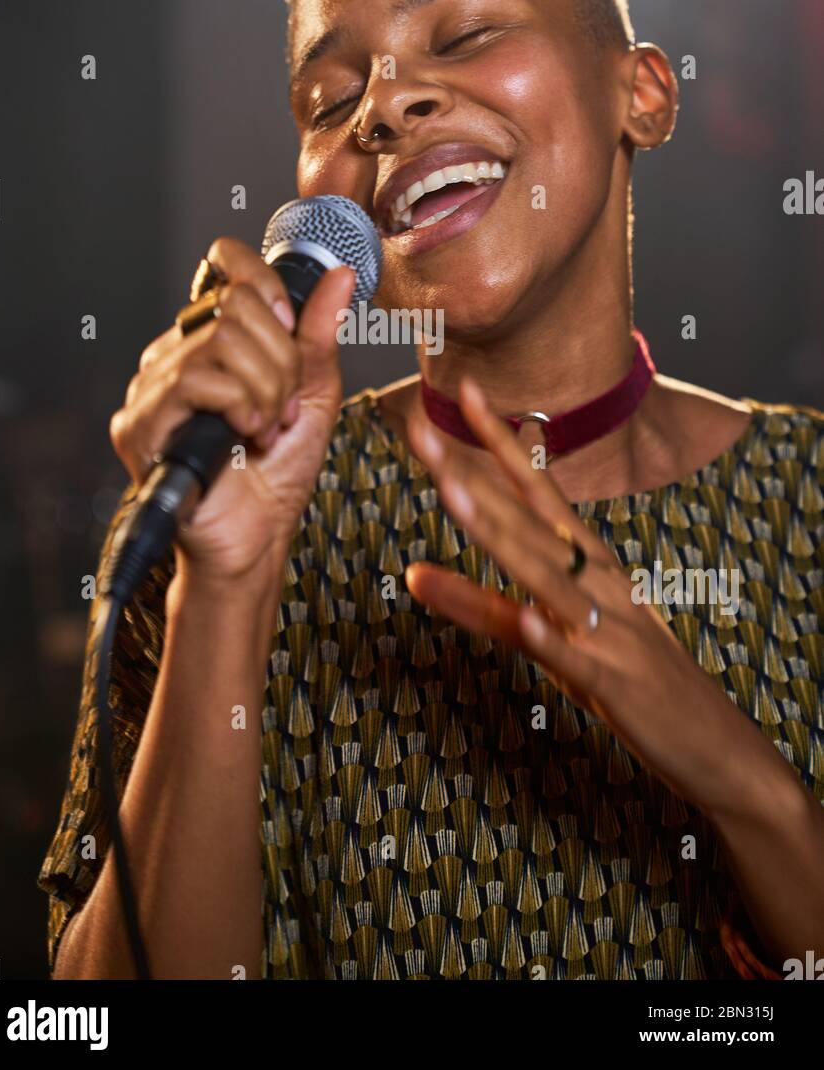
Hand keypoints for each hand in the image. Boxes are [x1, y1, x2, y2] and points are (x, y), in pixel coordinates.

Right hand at [110, 236, 354, 583]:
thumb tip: (339, 276)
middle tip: (284, 405)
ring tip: (267, 426)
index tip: (291, 327)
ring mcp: (152, 387)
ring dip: (265, 389)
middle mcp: (174, 354)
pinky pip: (196, 380)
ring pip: (221, 341)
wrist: (256, 537)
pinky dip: (240, 405)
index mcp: (211, 340)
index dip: (266, 284)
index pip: (225, 268)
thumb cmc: (278, 471)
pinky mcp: (140, 422)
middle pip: (236, 306)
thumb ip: (319, 333)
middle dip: (280, 360)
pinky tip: (247, 434)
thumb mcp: (313, 392)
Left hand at [405, 377, 780, 816]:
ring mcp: (603, 627)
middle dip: (470, 472)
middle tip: (419, 430)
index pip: (535, 486)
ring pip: (542, 572)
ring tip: (452, 493)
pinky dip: (547, 634)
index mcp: (588, 560)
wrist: (714, 742)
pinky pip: (572, 656)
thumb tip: (417, 576)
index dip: (498, 439)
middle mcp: (596, 579)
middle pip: (525, 517)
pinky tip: (522, 617)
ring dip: (497, 532)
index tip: (463, 389)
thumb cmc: (631, 677)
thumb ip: (489, 606)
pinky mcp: (611, 682)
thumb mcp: (559, 634)